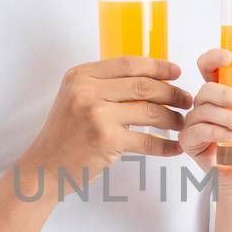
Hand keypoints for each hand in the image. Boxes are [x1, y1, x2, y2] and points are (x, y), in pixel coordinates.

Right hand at [22, 56, 193, 190]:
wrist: (45, 166)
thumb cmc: (65, 134)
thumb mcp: (76, 98)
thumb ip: (105, 85)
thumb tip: (150, 78)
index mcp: (81, 76)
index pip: (128, 64)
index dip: (157, 66)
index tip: (176, 72)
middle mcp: (87, 91)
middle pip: (144, 86)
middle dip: (172, 93)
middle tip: (187, 101)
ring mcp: (97, 115)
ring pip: (150, 112)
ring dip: (173, 119)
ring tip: (182, 124)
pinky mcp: (107, 140)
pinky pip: (148, 141)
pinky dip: (166, 146)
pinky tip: (175, 148)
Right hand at [180, 48, 231, 175]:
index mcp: (220, 91)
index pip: (208, 67)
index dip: (213, 58)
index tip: (229, 57)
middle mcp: (204, 103)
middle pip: (207, 89)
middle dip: (228, 94)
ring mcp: (195, 122)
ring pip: (206, 111)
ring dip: (229, 118)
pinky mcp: (190, 141)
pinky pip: (199, 131)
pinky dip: (217, 132)